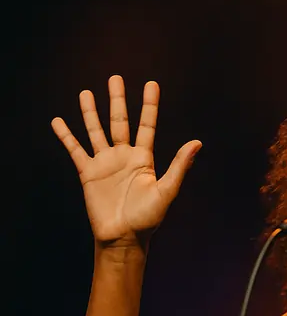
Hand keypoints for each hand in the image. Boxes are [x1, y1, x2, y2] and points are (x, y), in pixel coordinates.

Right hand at [51, 75, 201, 248]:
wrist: (123, 237)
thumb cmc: (148, 218)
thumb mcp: (167, 190)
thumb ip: (179, 166)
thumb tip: (197, 143)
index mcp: (144, 159)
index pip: (147, 125)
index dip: (149, 105)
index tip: (151, 84)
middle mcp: (124, 156)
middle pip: (120, 122)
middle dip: (118, 100)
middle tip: (115, 77)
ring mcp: (105, 163)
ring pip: (96, 130)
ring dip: (91, 112)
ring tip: (86, 92)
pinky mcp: (87, 173)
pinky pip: (75, 149)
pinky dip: (66, 136)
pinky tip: (58, 121)